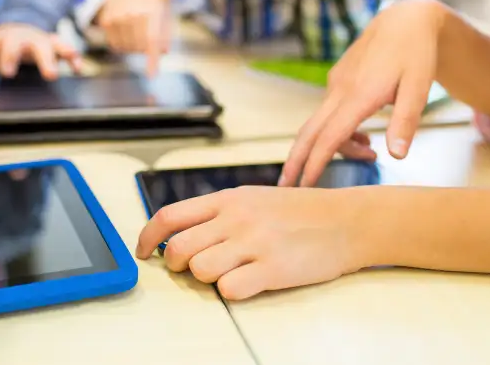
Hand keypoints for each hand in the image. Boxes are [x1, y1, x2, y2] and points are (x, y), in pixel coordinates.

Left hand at [0, 23, 81, 80]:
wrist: (18, 28)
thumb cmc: (2, 46)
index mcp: (11, 39)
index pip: (9, 47)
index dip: (9, 59)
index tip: (8, 72)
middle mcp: (30, 38)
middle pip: (38, 46)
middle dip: (44, 60)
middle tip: (50, 75)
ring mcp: (45, 41)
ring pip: (57, 45)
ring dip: (66, 52)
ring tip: (73, 61)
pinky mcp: (57, 47)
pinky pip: (68, 51)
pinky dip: (75, 59)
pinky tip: (79, 69)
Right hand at [96, 0, 170, 76]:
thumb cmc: (150, 4)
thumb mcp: (164, 14)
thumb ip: (166, 34)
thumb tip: (162, 51)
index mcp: (152, 10)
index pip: (152, 40)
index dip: (152, 60)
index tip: (151, 75)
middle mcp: (133, 13)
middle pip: (139, 47)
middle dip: (144, 48)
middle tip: (145, 38)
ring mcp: (118, 17)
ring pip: (126, 48)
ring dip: (132, 47)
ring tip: (135, 33)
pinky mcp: (107, 21)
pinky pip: (115, 45)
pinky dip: (122, 44)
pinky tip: (125, 32)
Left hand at [136, 186, 366, 298]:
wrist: (346, 221)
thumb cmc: (298, 212)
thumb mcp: (252, 198)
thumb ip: (217, 213)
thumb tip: (178, 232)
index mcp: (227, 199)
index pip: (169, 216)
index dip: (147, 237)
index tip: (143, 252)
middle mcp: (235, 219)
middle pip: (178, 249)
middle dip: (176, 265)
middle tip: (190, 267)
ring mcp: (254, 243)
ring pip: (199, 270)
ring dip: (207, 278)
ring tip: (229, 271)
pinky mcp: (273, 269)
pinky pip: (229, 290)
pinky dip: (232, 291)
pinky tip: (249, 281)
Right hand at [280, 0, 443, 187]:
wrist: (405, 19)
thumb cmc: (417, 54)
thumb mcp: (420, 87)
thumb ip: (406, 121)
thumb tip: (397, 155)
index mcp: (359, 95)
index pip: (330, 136)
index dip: (316, 162)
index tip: (304, 184)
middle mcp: (340, 90)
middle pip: (309, 132)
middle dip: (296, 160)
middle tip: (285, 187)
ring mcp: (336, 85)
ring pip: (322, 124)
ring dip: (335, 147)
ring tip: (369, 154)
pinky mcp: (338, 81)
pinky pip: (329, 113)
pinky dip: (339, 131)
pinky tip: (364, 136)